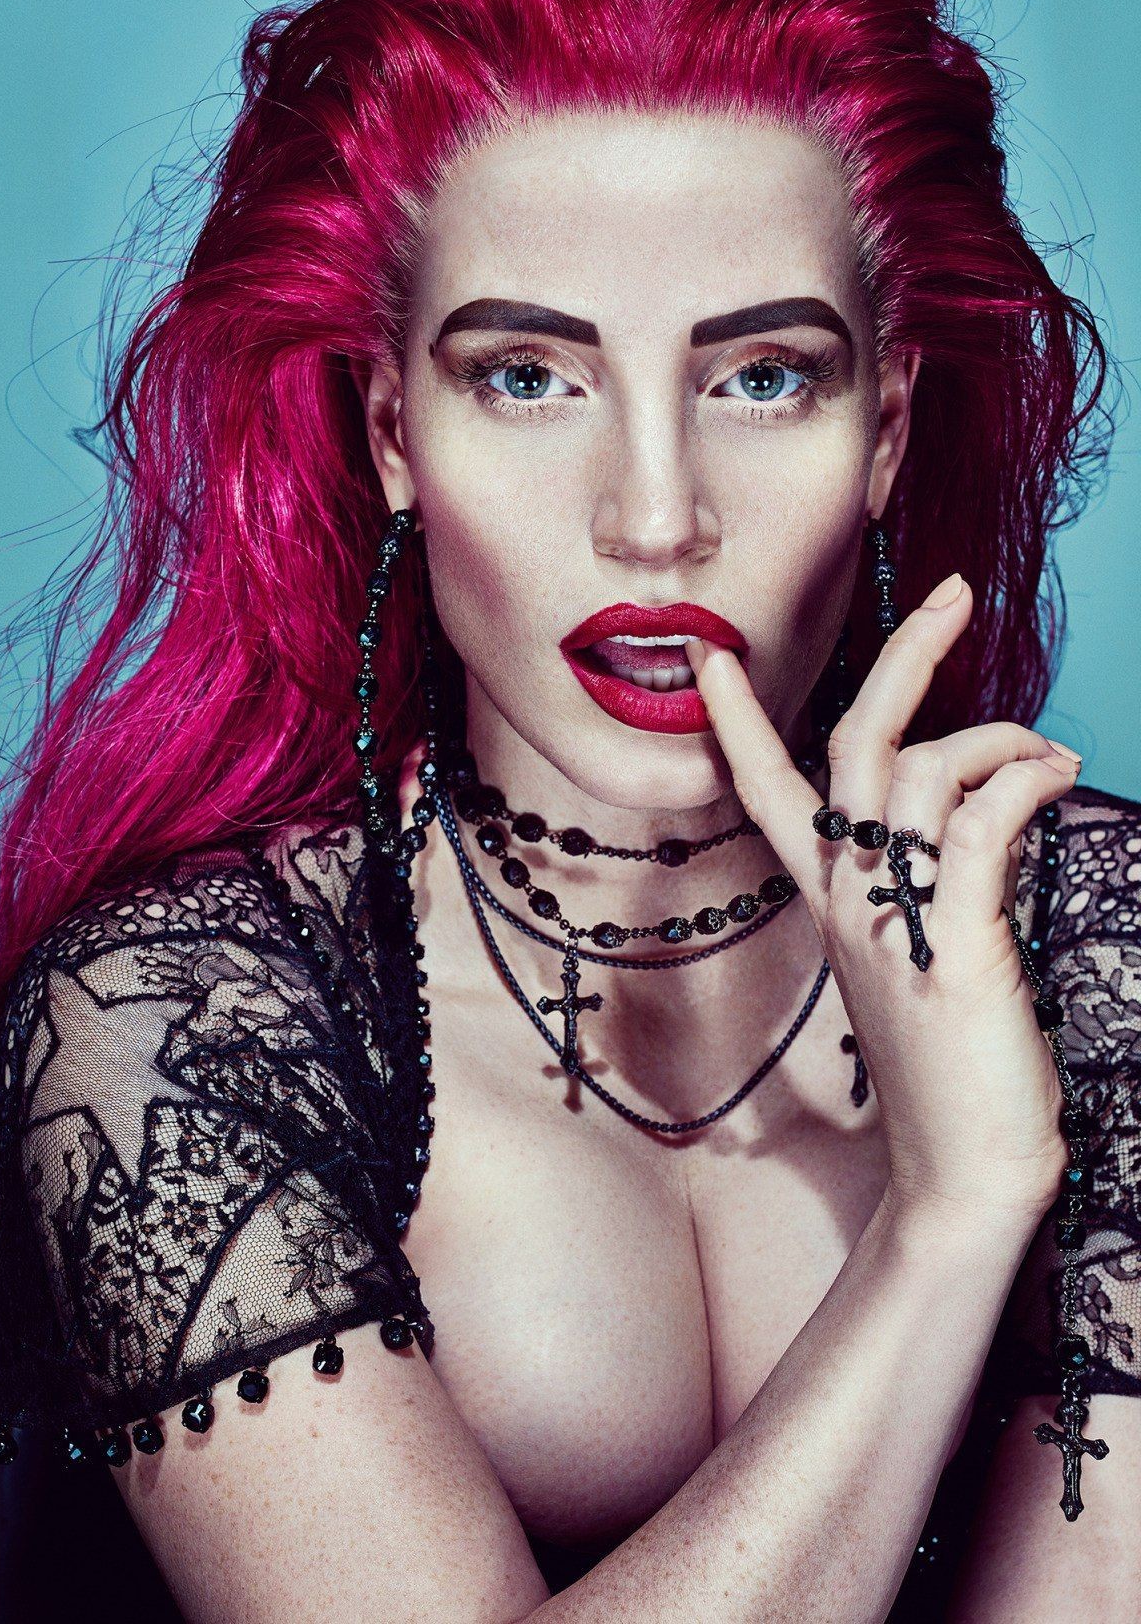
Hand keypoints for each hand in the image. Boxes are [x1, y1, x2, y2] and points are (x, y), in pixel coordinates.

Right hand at [684, 572, 1077, 1223]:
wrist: (962, 1175)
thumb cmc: (949, 1067)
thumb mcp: (925, 955)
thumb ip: (936, 877)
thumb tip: (986, 803)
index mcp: (832, 903)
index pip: (765, 792)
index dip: (739, 721)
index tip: (716, 659)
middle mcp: (848, 902)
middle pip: (852, 748)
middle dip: (903, 658)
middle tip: (953, 595)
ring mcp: (893, 922)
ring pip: (919, 774)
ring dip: (999, 740)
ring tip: (1050, 755)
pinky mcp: (951, 946)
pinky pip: (974, 826)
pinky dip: (1019, 782)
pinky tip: (1054, 777)